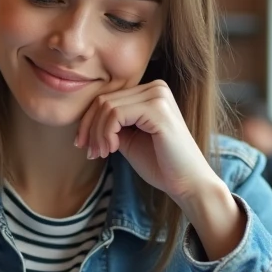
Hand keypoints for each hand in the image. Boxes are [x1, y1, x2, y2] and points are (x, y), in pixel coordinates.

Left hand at [74, 80, 216, 206]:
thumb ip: (111, 125)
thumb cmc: (161, 164)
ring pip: (106, 107)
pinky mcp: (157, 109)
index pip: (107, 98)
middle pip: (103, 100)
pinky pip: (115, 115)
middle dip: (89, 128)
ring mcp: (158, 96)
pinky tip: (113, 149)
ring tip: (101, 154)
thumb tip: (84, 120)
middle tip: (90, 152)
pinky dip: (106, 134)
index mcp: (150, 92)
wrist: (187, 183)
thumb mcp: (128, 139)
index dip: (89, 122)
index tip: (84, 146)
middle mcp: (156, 87)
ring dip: (97, 134)